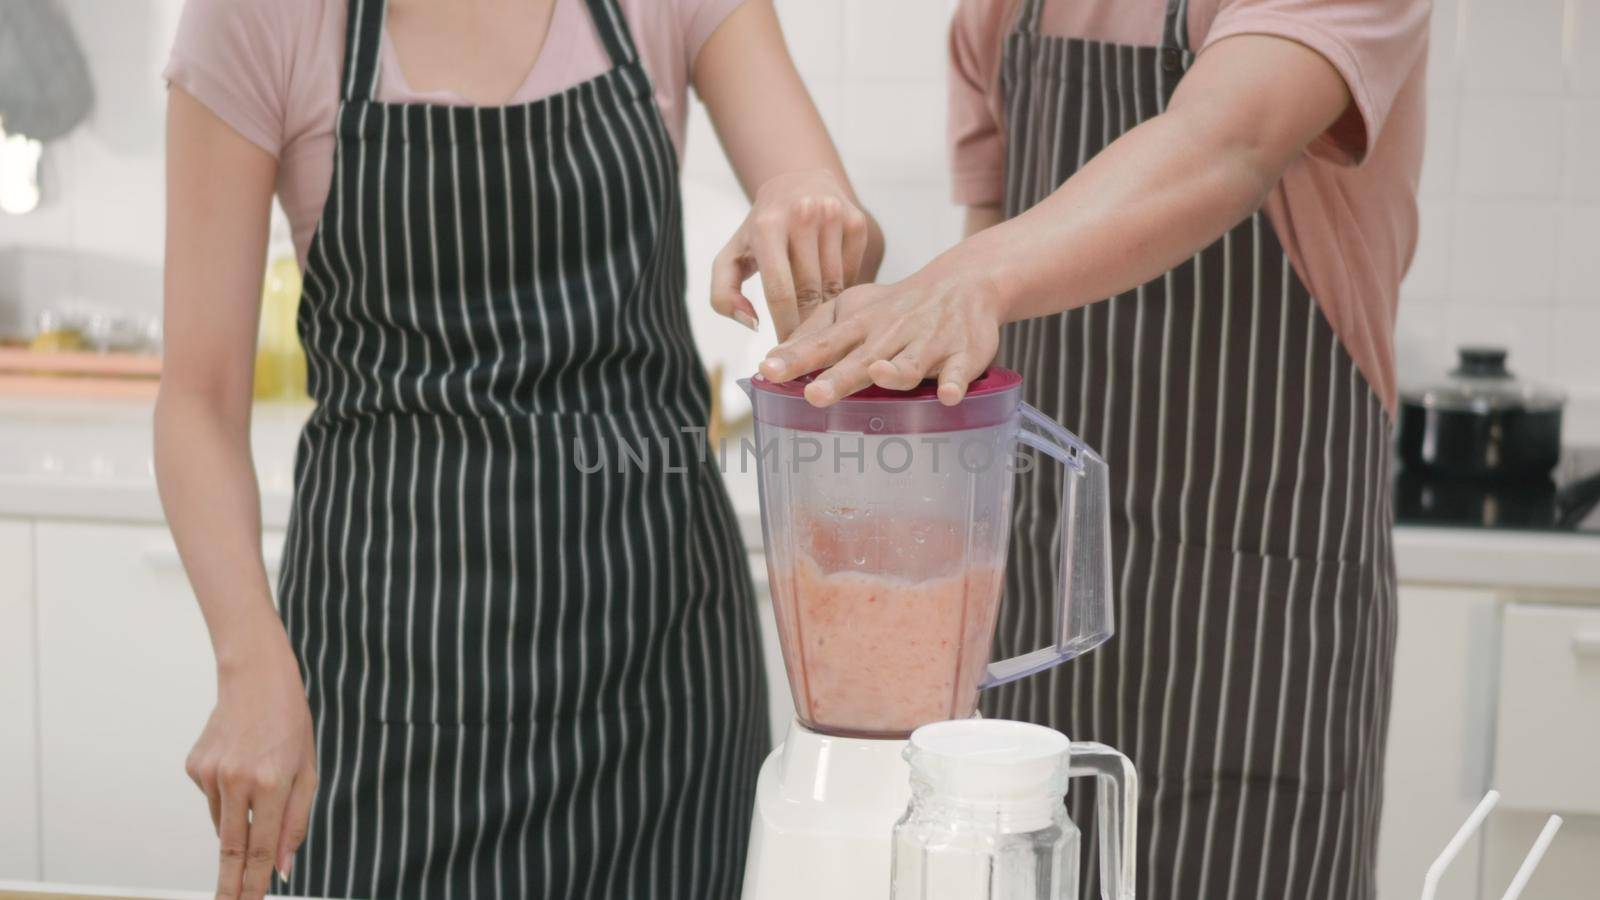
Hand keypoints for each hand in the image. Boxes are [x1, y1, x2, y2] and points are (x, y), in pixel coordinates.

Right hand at [185, 635, 316, 899]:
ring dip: (239, 822)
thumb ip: (296, 821)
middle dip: (230, 884)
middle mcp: (236, 780)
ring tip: (257, 783)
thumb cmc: (289, 723)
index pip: (261, 848)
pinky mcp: (193, 767)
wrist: (255, 677)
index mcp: (271, 781)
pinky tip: (239, 765)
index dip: (255, 883)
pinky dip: (227, 795)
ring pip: (224, 824)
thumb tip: (284, 867)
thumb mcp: (308, 770)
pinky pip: (212, 800)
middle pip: (231, 849)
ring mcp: (210, 774)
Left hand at [711, 169, 872, 339]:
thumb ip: (723, 295)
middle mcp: (802, 214)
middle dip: (807, 325)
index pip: (780, 292)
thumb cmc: (760, 230)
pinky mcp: (857, 221)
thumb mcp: (731, 256)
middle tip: (804, 348)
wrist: (797, 181)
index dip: (784, 328)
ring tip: (819, 329)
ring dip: (827, 312)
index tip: (786, 350)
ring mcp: (833, 215)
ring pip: (835, 286)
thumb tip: (752, 324)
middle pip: (810, 291)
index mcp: (767, 226)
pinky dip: (842, 291)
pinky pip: (853, 273)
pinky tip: (831, 297)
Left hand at [757, 264, 1005, 407]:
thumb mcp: (852, 308)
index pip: (823, 343)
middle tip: (813, 395)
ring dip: (895, 372)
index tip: (768, 371)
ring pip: (910, 363)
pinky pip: (959, 371)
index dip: (796, 358)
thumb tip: (773, 360)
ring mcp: (928, 343)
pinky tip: (947, 395)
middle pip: (862, 359)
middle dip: (839, 378)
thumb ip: (815, 334)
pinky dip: (953, 383)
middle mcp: (891, 334)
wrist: (963, 281)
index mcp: (861, 325)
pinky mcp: (963, 353)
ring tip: (879, 375)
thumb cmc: (897, 305)